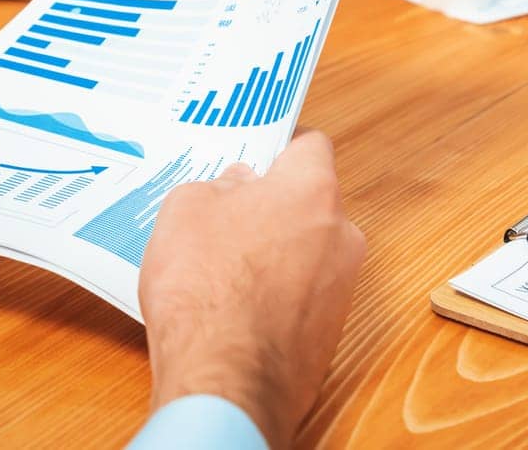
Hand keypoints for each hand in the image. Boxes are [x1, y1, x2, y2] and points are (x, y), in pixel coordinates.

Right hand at [139, 132, 365, 447]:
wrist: (224, 380)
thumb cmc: (205, 289)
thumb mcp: (186, 209)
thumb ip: (219, 186)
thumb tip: (237, 187)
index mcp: (312, 191)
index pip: (311, 146)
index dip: (281, 147)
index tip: (258, 154)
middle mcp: (340, 235)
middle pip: (309, 203)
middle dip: (272, 206)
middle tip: (226, 216)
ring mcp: (342, 287)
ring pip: (307, 252)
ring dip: (275, 254)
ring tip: (223, 270)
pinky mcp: (330, 333)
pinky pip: (303, 296)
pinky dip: (278, 296)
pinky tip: (237, 308)